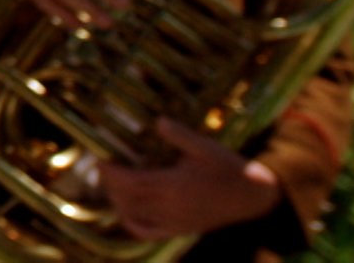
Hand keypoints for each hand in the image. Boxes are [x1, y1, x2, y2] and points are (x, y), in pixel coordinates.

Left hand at [99, 118, 282, 238]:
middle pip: (127, 200)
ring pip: (134, 216)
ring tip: (111, 183)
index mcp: (175, 186)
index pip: (132, 183)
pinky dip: (131, 223)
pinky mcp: (180, 229)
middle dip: (109, 184)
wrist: (253, 196)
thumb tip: (158, 121)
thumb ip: (180, 135)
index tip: (100, 159)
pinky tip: (124, 210)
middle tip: (102, 166)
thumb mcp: (205, 147)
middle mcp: (171, 207)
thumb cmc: (228, 167)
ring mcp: (175, 221)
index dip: (111, 173)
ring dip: (117, 201)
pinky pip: (148, 232)